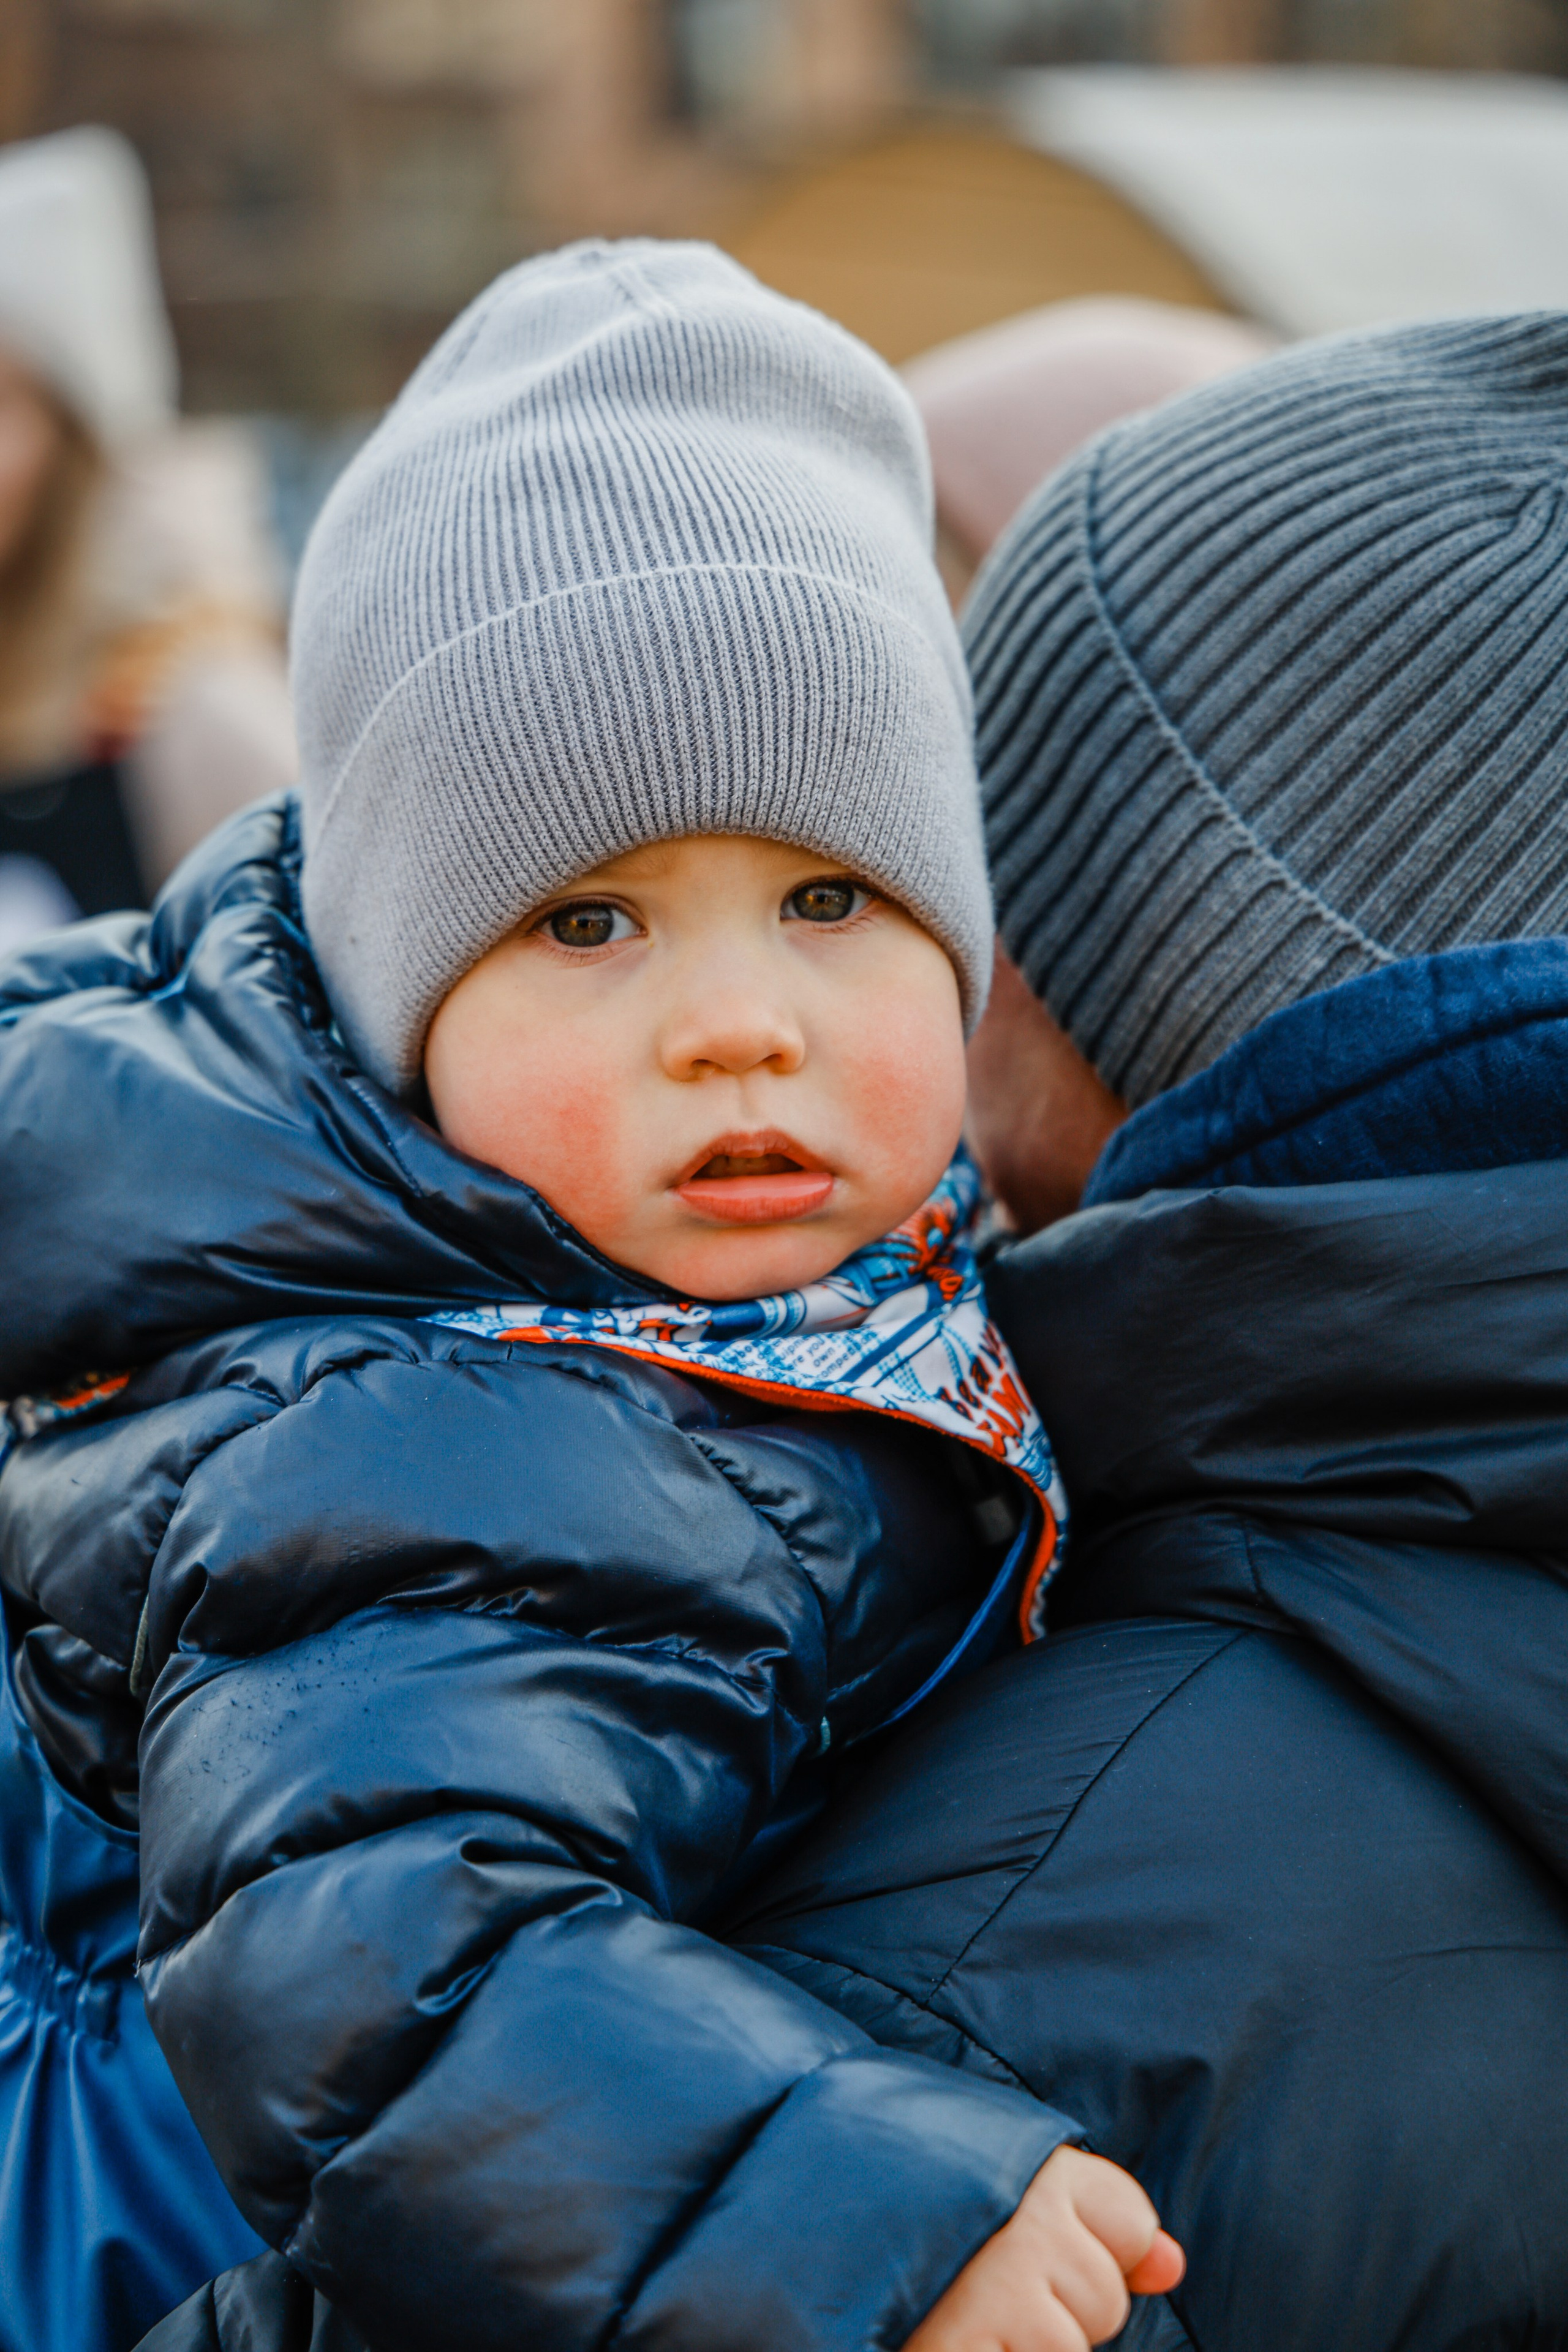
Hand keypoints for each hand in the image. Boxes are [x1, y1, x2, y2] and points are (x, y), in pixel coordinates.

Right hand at [903, 2145, 1185, 2351]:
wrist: (792, 2199)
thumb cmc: (906, 2188)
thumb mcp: (1003, 2178)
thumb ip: (1096, 2215)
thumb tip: (1172, 2266)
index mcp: (1030, 2167)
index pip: (1127, 2221)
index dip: (1089, 2241)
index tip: (1023, 2232)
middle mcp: (1021, 2230)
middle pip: (1104, 2301)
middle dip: (1057, 2306)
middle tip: (977, 2278)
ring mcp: (991, 2302)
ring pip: (1067, 2351)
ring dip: (1022, 2345)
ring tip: (957, 2309)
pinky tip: (952, 2335)